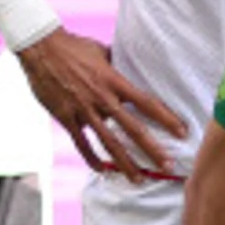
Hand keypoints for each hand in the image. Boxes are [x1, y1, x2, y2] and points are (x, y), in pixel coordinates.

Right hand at [19, 28, 188, 179]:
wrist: (40, 47)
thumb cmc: (74, 46)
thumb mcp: (103, 51)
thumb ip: (119, 64)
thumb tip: (134, 65)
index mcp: (114, 81)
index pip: (148, 102)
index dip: (167, 118)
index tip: (183, 132)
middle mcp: (102, 98)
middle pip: (133, 128)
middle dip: (152, 149)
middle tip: (168, 166)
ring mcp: (83, 109)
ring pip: (108, 142)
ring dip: (125, 162)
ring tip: (138, 178)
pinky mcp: (65, 117)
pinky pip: (81, 143)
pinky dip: (91, 158)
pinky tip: (102, 170)